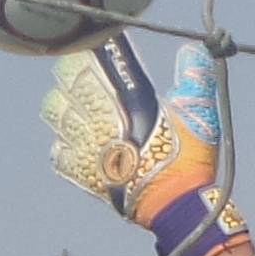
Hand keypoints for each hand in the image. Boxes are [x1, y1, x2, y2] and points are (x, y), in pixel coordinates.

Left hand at [43, 34, 248, 255]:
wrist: (177, 206)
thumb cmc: (189, 159)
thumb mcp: (198, 113)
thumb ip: (193, 78)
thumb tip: (190, 49)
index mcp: (123, 104)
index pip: (86, 67)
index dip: (82, 56)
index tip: (89, 52)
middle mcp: (98, 123)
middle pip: (66, 87)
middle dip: (71, 76)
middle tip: (81, 75)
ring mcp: (88, 150)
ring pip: (56, 116)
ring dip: (63, 106)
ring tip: (76, 106)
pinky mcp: (85, 176)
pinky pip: (58, 154)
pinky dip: (63, 146)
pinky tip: (76, 143)